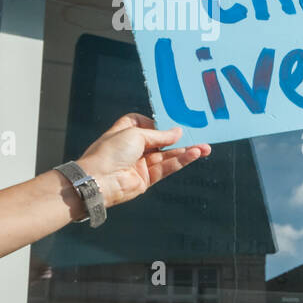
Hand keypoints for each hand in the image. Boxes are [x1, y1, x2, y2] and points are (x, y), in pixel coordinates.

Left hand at [76, 113, 210, 208]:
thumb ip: (160, 135)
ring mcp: (140, 164)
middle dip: (179, 138)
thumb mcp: (136, 134)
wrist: (98, 181)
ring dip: (186, 151)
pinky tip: (194, 154)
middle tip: (199, 135)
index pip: (143, 123)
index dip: (157, 122)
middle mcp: (133, 148)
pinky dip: (181, 161)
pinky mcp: (147, 178)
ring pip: (168, 156)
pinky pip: (167, 168)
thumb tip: (178, 132)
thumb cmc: (110, 152)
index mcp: (125, 132)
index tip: (172, 121)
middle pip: (161, 141)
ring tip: (205, 147)